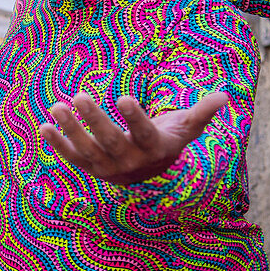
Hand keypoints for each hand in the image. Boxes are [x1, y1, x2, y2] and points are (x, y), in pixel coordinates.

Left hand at [39, 92, 227, 184]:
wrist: (151, 175)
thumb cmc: (168, 141)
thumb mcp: (186, 128)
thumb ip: (202, 113)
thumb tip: (224, 95)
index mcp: (154, 148)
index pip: (144, 132)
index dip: (134, 117)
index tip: (123, 98)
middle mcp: (130, 161)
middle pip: (110, 141)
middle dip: (94, 119)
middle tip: (79, 96)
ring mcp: (108, 168)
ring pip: (87, 150)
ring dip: (70, 129)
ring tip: (57, 106)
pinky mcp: (91, 169)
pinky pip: (72, 158)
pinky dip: (58, 144)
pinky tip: (45, 126)